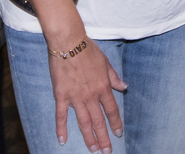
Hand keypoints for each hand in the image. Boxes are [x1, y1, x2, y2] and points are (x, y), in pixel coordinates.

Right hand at [49, 38, 126, 152]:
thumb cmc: (88, 49)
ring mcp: (75, 97)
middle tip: (107, 151)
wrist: (69, 42)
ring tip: (93, 149)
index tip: (119, 134)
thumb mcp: (106, 62)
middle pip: (99, 121)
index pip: (112, 110)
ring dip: (89, 137)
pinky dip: (61, 128)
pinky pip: (61, 115)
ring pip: (83, 122)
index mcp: (103, 87)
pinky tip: (62, 140)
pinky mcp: (61, 95)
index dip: (116, 123)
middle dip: (104, 138)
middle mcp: (91, 95)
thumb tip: (124, 86)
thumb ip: (114, 77)